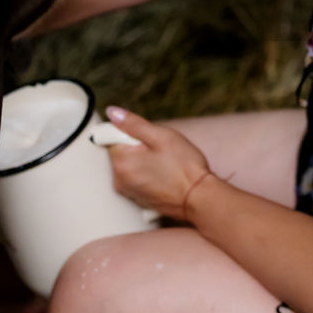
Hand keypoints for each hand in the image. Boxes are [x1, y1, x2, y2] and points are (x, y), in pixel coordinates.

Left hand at [103, 106, 211, 221]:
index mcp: (122, 162)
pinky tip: (164, 176)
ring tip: (164, 165)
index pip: (111, 137)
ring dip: (142, 162)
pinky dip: (146, 176)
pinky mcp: (138, 201)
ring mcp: (128, 193)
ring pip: (129, 167)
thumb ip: (133, 124)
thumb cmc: (184, 165)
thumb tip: (112, 112)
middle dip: (137, 148)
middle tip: (160, 150)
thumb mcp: (162, 136)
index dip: (130, 132)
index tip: (147, 137)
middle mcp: (119, 180)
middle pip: (120, 153)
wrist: (200, 197)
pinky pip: (136, 180)